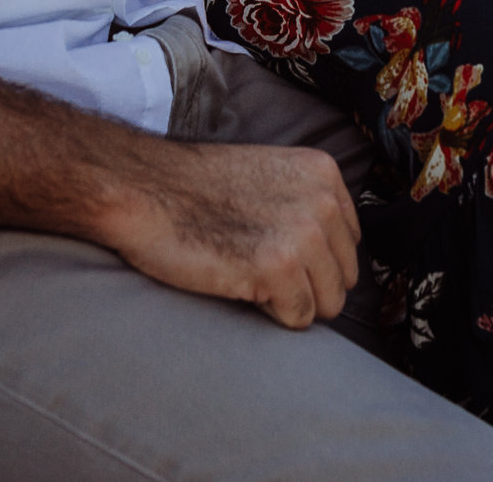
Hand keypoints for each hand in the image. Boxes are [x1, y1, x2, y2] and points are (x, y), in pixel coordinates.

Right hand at [99, 141, 360, 329]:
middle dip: (307, 284)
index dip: (313, 259)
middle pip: (344, 276)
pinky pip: (298, 318)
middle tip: (259, 268)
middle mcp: (323, 201)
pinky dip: (270, 314)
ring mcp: (304, 234)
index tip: (275, 251)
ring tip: (249, 275)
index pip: (349, 243)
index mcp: (324, 174)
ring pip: (327, 303)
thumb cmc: (196, 190)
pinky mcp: (278, 267)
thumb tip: (334, 256)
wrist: (144, 189)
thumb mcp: (270, 176)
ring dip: (290, 301)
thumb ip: (307, 204)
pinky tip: (240, 284)